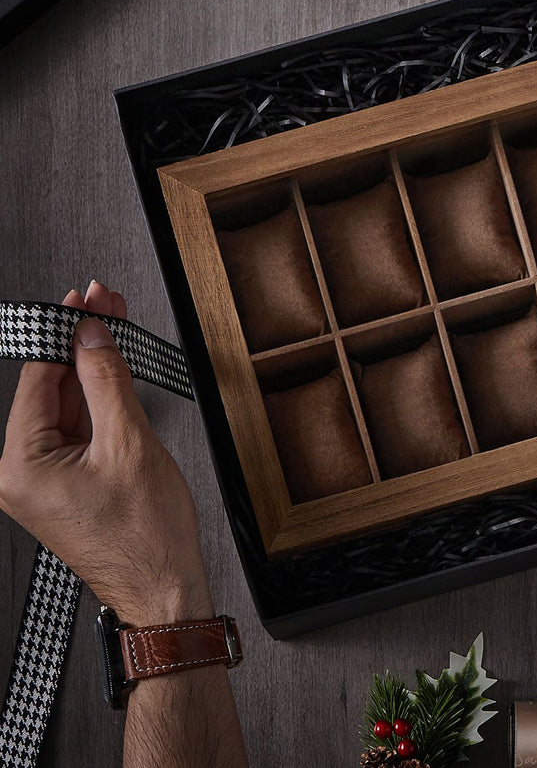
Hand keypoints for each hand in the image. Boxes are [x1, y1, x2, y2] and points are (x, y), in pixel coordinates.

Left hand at [0, 281, 212, 625]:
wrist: (163, 589)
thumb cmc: (144, 537)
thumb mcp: (129, 442)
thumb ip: (106, 380)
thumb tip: (91, 336)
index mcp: (21, 467)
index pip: (36, 380)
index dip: (62, 333)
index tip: (81, 301)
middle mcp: (21, 476)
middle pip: (50, 389)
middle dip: (79, 343)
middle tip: (103, 303)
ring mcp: (43, 481)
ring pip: (66, 406)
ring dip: (90, 367)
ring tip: (113, 325)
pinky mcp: (66, 485)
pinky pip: (77, 430)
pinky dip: (96, 398)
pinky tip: (112, 368)